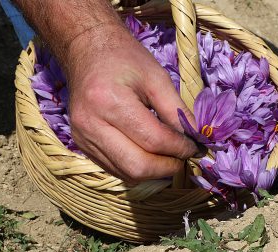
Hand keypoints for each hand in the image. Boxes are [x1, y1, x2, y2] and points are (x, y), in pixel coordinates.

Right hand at [65, 24, 201, 181]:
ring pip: (126, 174)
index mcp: (110, 102)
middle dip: (168, 167)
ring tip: (169, 157)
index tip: (196, 147)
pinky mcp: (82, 145)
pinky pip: (115, 169)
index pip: (154, 140)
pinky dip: (137, 168)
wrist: (87, 50)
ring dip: (154, 171)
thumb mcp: (157, 77)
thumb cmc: (124, 58)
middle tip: (183, 158)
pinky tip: (150, 155)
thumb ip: (177, 111)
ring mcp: (83, 138)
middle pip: (137, 166)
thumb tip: (195, 139)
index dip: (180, 148)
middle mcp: (91, 125)